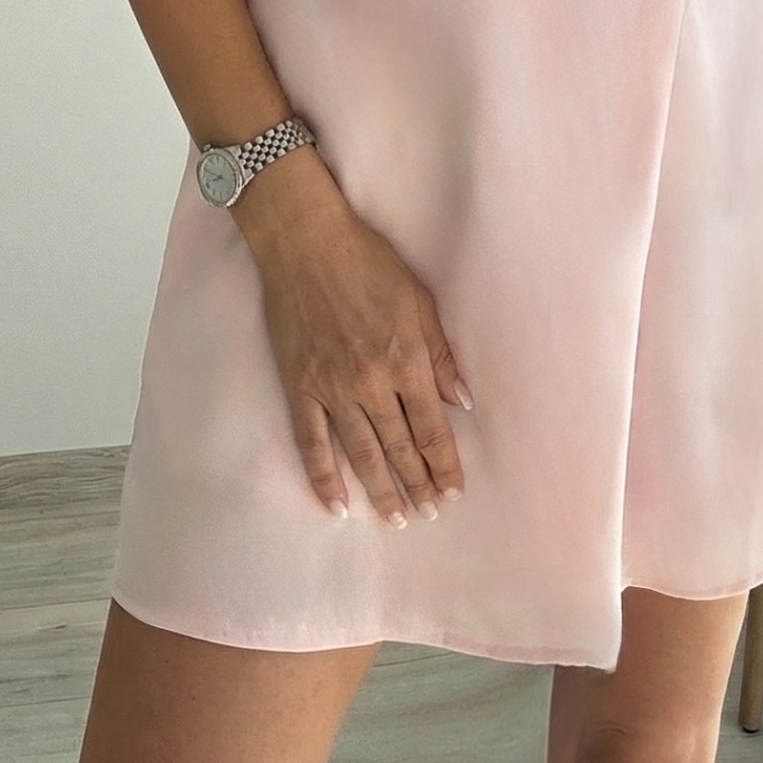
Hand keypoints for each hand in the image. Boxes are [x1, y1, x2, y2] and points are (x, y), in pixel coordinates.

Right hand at [252, 192, 473, 526]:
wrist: (306, 244)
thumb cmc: (368, 262)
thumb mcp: (418, 299)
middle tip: (430, 513)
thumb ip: (440, 354)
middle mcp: (371, 383)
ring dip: (381, 490)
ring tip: (396, 518)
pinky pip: (312, 443)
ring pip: (361, 454)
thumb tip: (461, 401)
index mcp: (406, 360)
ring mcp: (332, 389)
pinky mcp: (301, 387)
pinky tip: (337, 504)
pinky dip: (324, 478)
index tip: (453, 491)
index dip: (444, 463)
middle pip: (399, 447)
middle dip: (418, 485)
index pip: (431, 428)